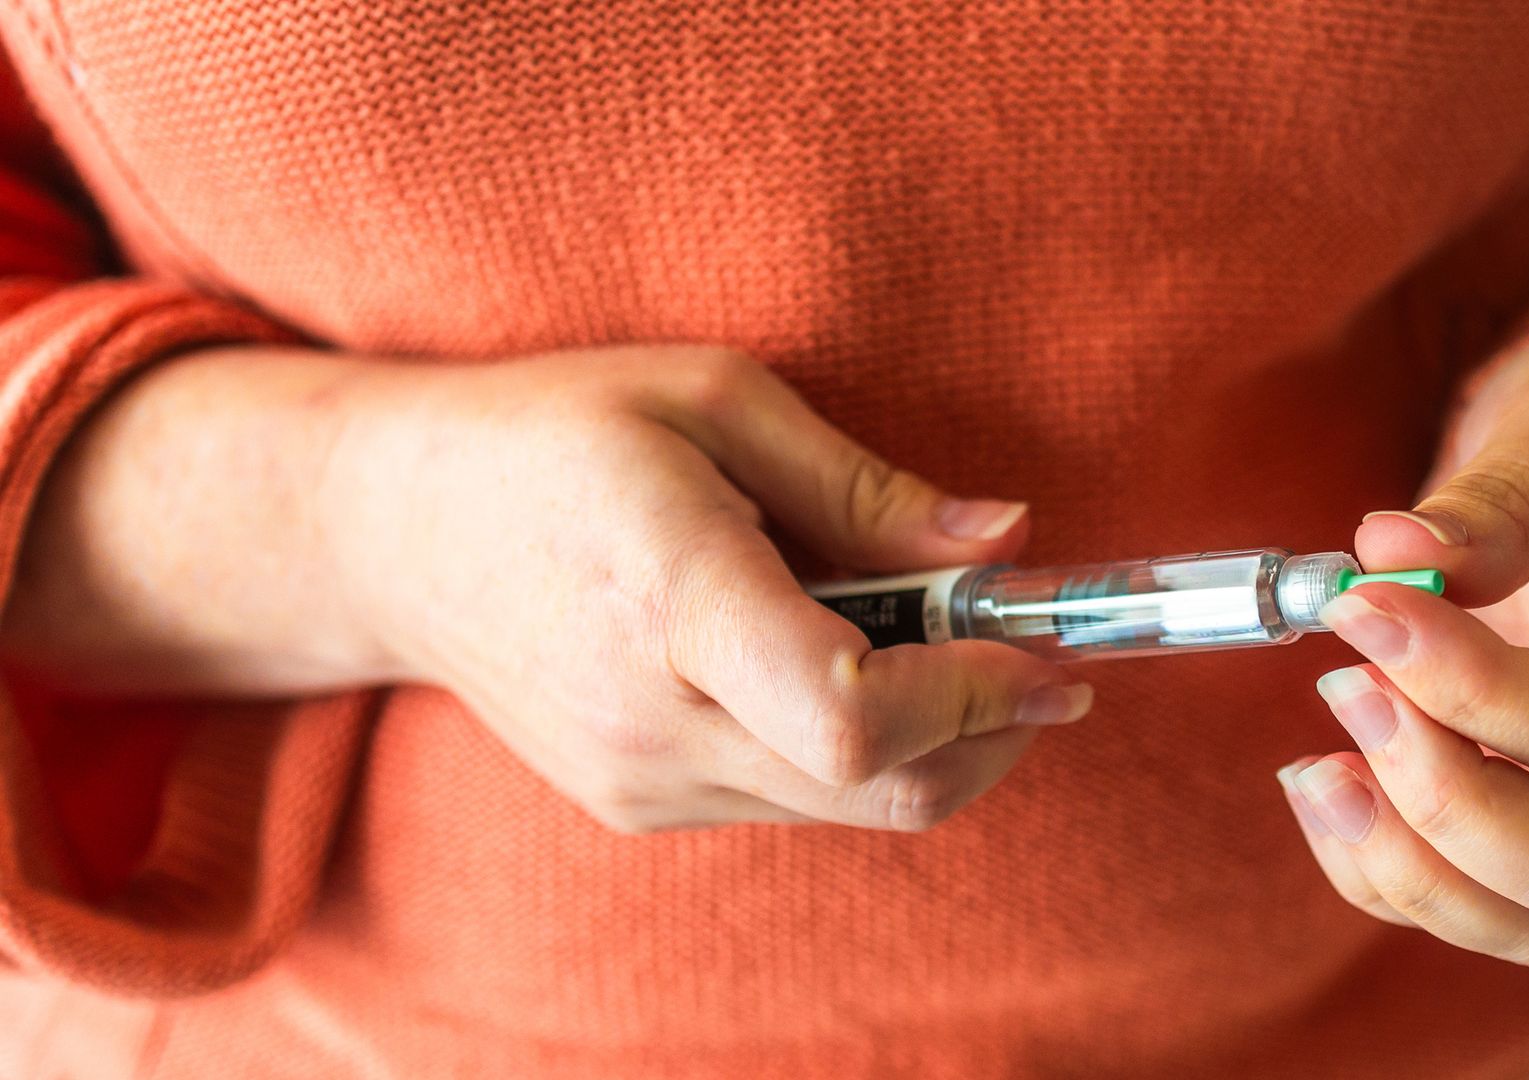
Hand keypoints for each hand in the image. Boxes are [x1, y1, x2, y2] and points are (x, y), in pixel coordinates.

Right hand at [316, 347, 1093, 831]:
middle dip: (993, 729)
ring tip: (945, 644)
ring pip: (849, 808)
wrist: (394, 531)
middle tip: (1039, 658)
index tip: (1046, 649)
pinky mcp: (637, 803)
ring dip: (937, 742)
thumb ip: (864, 486)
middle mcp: (653, 718)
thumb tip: (1006, 541)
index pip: (854, 718)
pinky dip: (859, 751)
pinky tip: (848, 665)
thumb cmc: (555, 434)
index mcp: (673, 594)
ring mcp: (639, 778)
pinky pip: (792, 800)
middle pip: (880, 787)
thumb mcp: (711, 399)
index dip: (978, 697)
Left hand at [1277, 310, 1528, 967]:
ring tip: (1315, 763)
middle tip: (1345, 684)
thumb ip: (1511, 491)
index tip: (1362, 607)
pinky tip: (1322, 778)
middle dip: (1445, 805)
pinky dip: (1381, 869)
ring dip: (1406, 863)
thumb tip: (1392, 554)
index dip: (1472, 690)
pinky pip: (1470, 902)